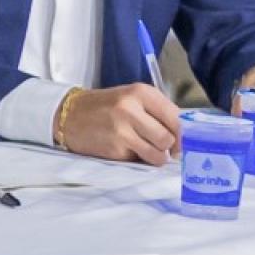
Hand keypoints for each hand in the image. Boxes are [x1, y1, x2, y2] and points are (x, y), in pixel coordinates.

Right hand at [59, 84, 179, 165]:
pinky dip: (137, 159)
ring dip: (155, 156)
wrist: (69, 114)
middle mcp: (131, 108)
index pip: (177, 119)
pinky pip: (140, 161)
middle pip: (169, 138)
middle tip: (158, 145)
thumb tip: (186, 137)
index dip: (182, 134)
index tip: (178, 141)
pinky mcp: (114, 147)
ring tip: (142, 148)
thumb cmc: (105, 107)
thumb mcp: (132, 100)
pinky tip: (124, 148)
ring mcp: (121, 128)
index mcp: (141, 92)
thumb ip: (158, 113)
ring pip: (158, 154)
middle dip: (167, 147)